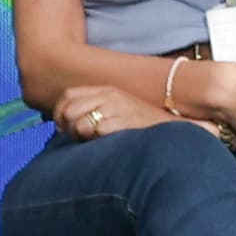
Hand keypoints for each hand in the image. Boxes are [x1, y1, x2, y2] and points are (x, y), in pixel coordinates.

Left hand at [58, 88, 173, 140]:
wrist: (176, 132)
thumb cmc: (144, 127)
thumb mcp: (119, 110)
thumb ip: (94, 111)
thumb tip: (65, 127)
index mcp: (106, 90)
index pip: (68, 95)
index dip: (60, 113)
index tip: (63, 128)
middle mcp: (110, 96)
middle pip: (70, 110)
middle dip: (68, 127)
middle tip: (78, 139)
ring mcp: (117, 108)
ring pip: (79, 123)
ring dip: (81, 137)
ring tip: (94, 143)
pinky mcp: (124, 122)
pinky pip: (96, 131)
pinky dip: (96, 141)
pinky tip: (106, 145)